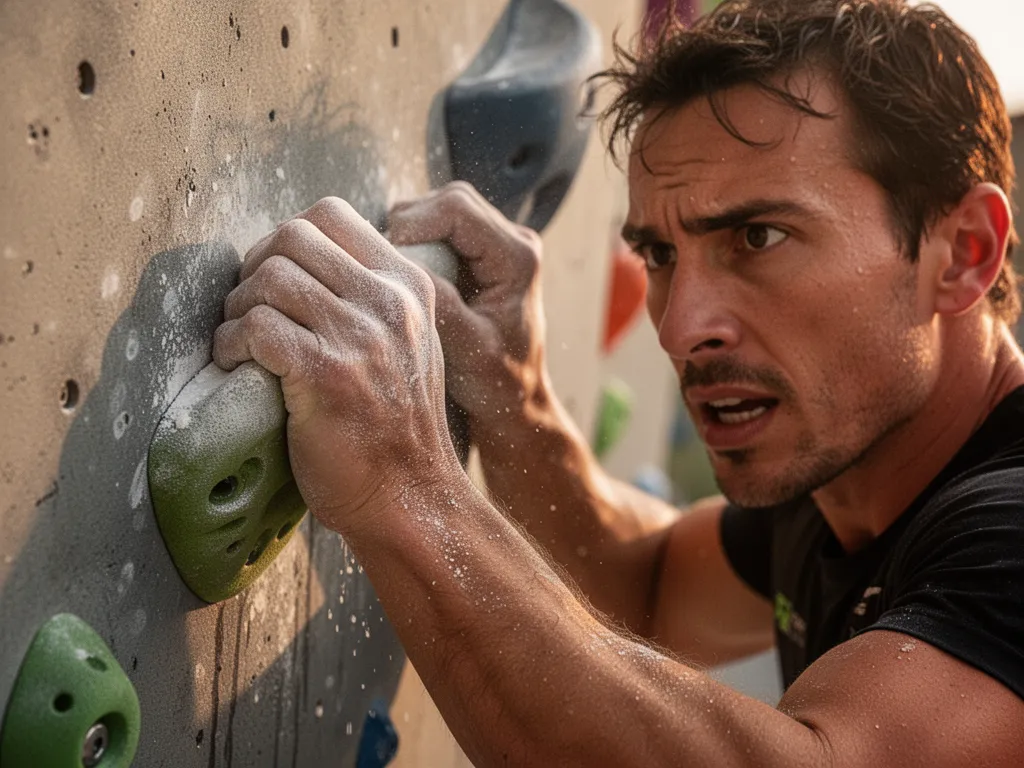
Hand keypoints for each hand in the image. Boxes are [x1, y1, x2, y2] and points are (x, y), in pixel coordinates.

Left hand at [213, 197, 462, 534]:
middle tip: (248, 308)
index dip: (286, 239)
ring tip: (241, 341)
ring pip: (268, 277)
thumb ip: (370, 299)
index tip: (274, 278)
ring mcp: (361, 338)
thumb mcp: (408, 344)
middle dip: (255, 267)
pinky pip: (256, 328)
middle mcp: (389, 303)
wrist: (411, 496)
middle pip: (292, 236)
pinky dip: (230, 343)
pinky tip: (237, 365)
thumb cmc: (396, 427)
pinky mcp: (327, 375)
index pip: (331, 215)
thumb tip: (298, 262)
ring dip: (237, 308)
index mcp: (408, 286)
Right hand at [387, 182, 548, 443]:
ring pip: (440, 210)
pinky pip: (439, 230)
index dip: (413, 225)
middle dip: (408, 225)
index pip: (456, 210)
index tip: (385, 260)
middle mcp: (513, 242)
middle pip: (448, 200)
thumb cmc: (498, 383)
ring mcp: (497, 246)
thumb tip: (400, 269)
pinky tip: (401, 278)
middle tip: (382, 265)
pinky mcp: (480, 256)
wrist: (515, 403)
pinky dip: (415, 246)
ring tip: (389, 273)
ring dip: (410, 234)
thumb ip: (442, 309)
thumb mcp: (468, 351)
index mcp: (517, 258)